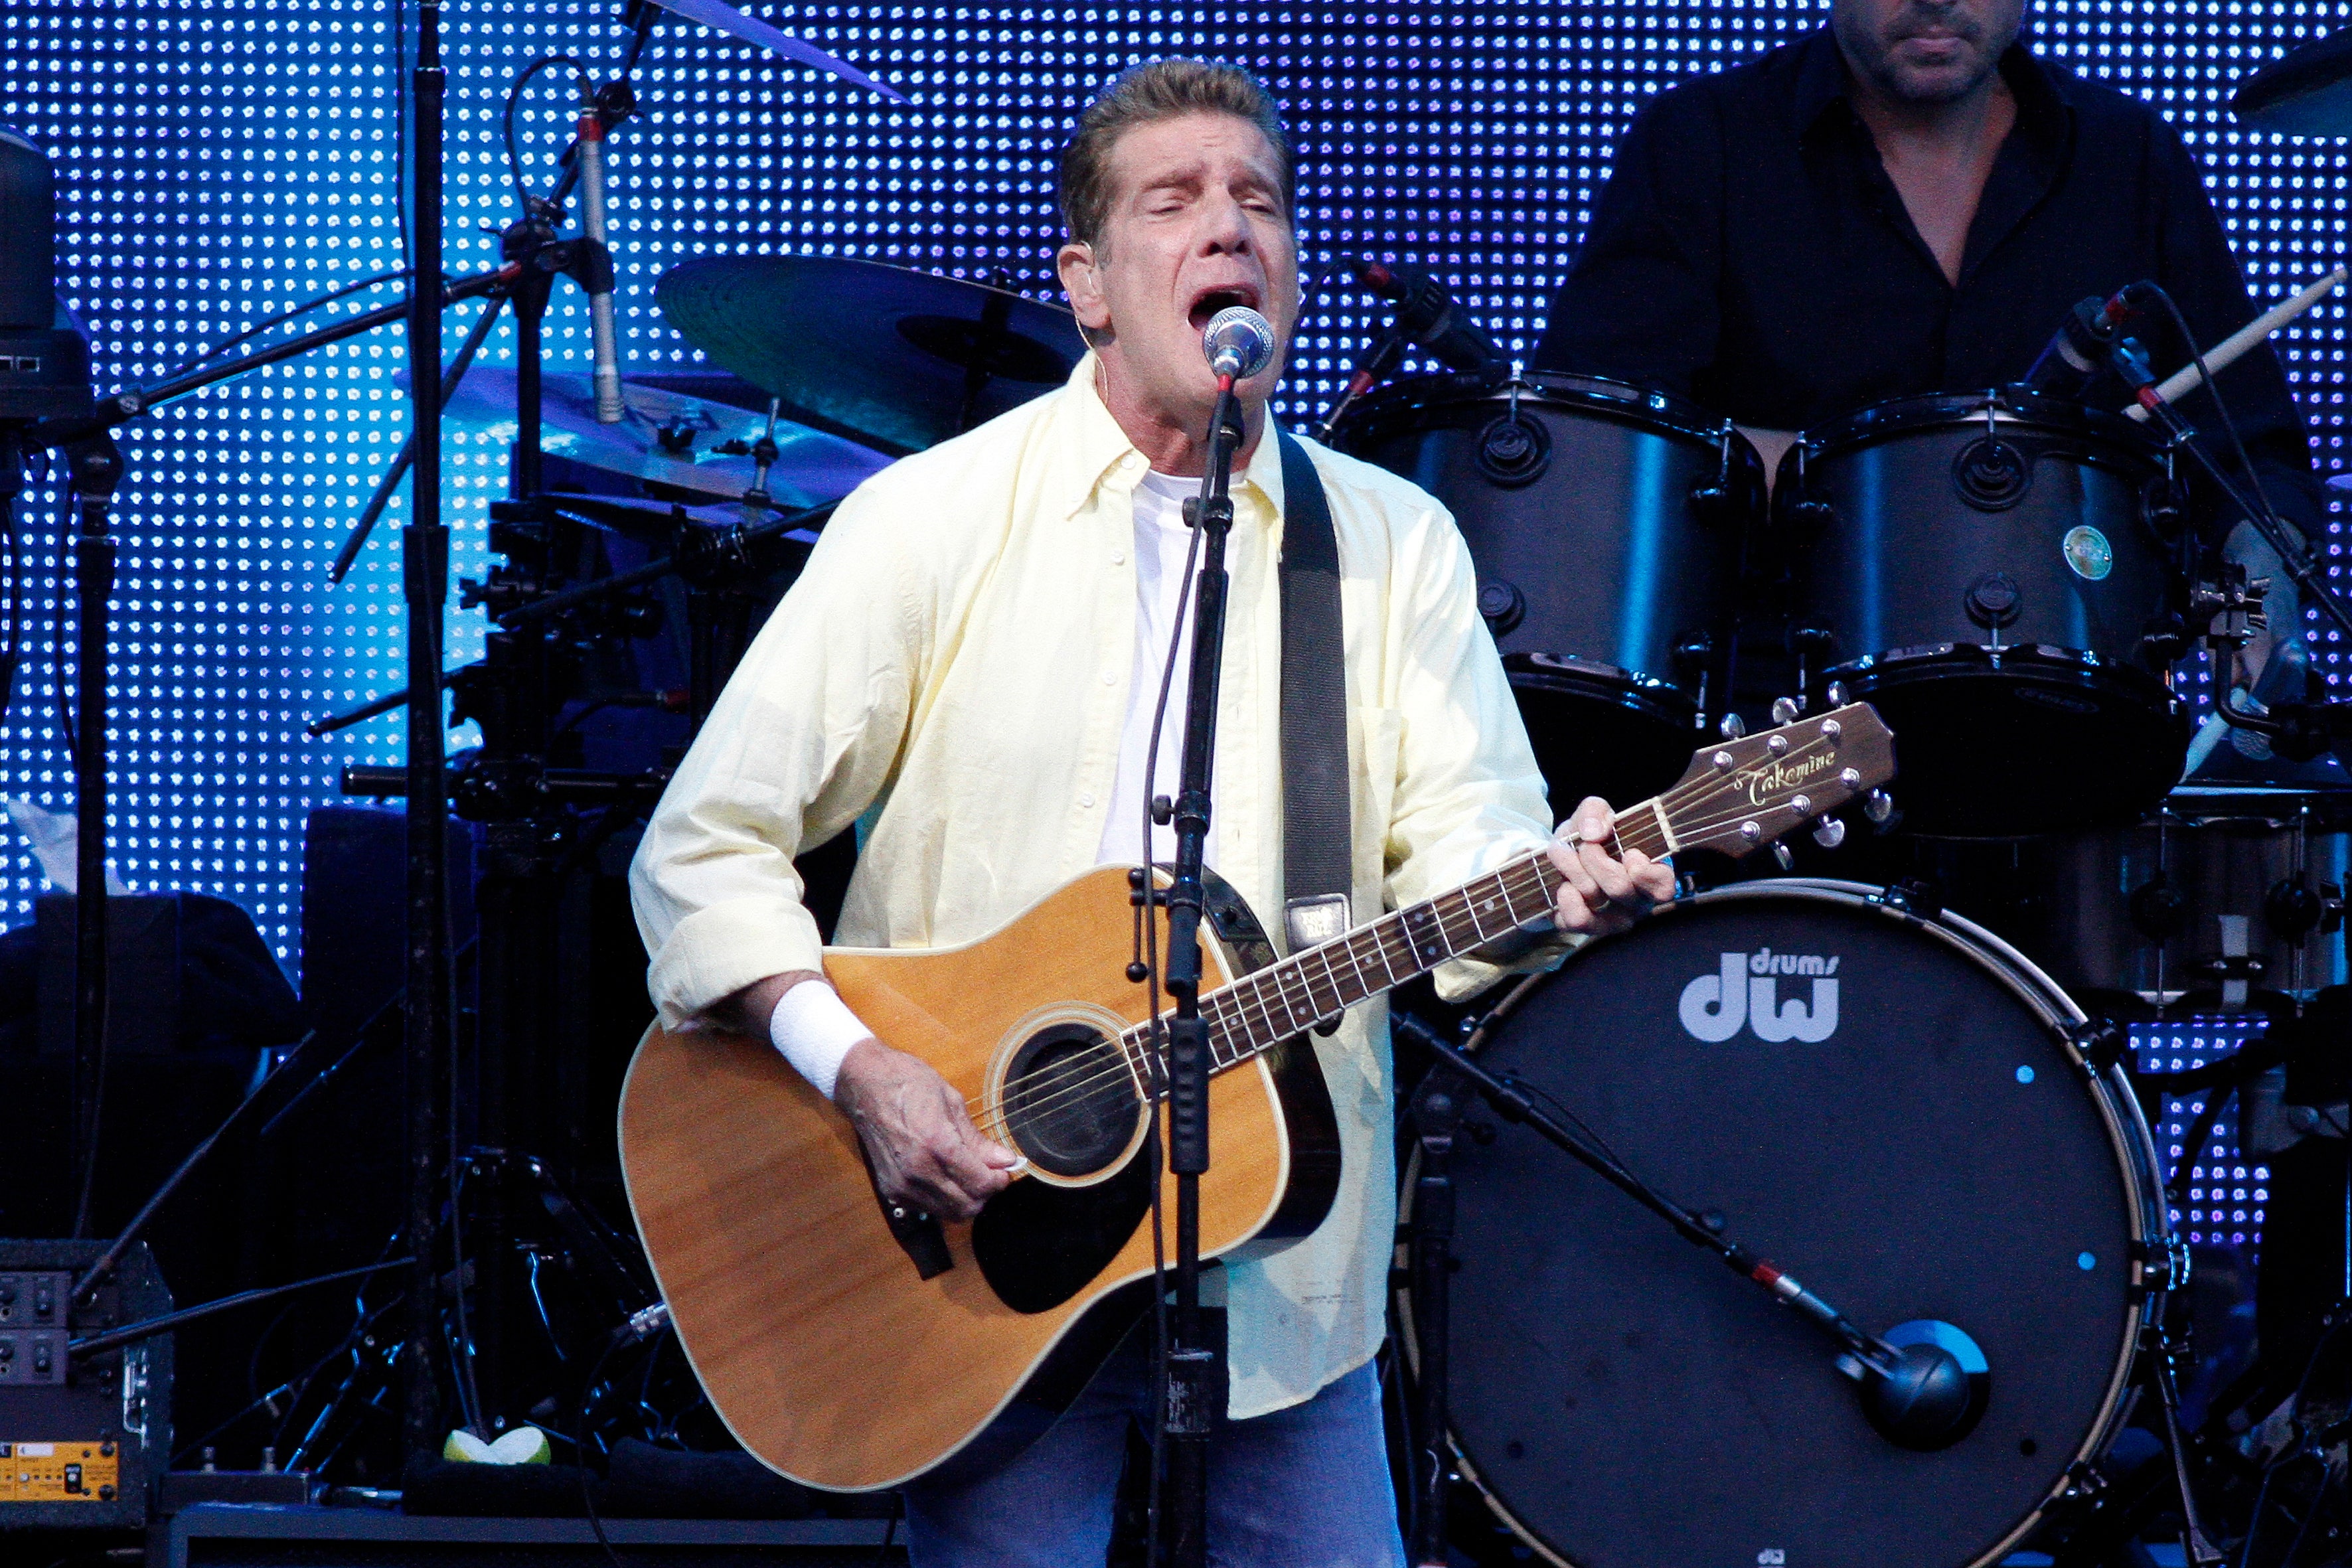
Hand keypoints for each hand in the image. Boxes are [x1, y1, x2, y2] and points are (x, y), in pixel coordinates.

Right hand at [832, 1037, 1020, 1221]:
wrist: (864, 1085)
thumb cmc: (908, 1083)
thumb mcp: (952, 1102)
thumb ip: (977, 1140)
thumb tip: (1005, 1160)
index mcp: (937, 1145)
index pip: (980, 1184)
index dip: (999, 1180)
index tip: (1004, 1169)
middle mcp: (918, 1172)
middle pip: (968, 1206)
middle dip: (985, 1193)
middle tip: (990, 1173)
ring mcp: (902, 1185)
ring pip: (949, 1213)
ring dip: (966, 1199)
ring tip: (969, 1175)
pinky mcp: (891, 1190)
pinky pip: (928, 1208)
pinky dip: (944, 1200)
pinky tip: (946, 1177)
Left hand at [1547, 795, 1674, 936]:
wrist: (1558, 857)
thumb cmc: (1586, 837)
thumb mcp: (1591, 814)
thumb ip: (1595, 811)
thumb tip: (1593, 833)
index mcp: (1648, 874)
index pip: (1663, 888)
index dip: (1644, 872)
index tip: (1628, 852)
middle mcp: (1634, 901)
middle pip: (1619, 887)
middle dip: (1594, 857)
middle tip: (1584, 845)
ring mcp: (1612, 919)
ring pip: (1594, 896)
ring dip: (1572, 868)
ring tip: (1564, 856)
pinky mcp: (1586, 928)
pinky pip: (1577, 920)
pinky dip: (1566, 898)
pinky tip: (1564, 885)